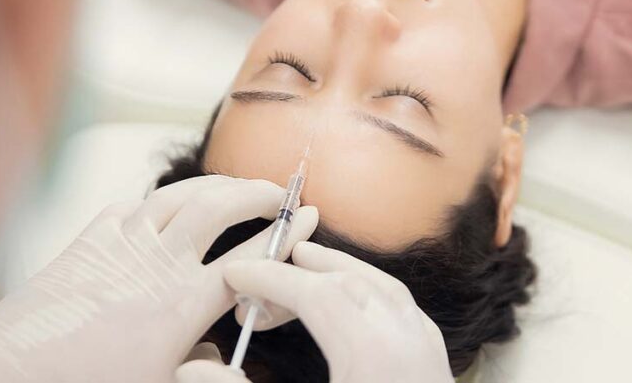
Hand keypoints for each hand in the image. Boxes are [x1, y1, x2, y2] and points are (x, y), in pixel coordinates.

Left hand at [0, 176, 317, 382]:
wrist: (6, 373)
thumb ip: (201, 374)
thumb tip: (220, 362)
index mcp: (184, 303)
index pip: (251, 256)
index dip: (286, 232)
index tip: (306, 214)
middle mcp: (159, 262)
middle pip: (220, 206)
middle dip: (254, 192)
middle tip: (275, 192)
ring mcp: (122, 243)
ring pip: (179, 196)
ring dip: (212, 185)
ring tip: (231, 188)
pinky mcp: (89, 239)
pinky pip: (131, 207)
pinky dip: (156, 203)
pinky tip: (161, 209)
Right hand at [212, 241, 453, 382]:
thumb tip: (193, 364)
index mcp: (370, 354)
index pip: (314, 294)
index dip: (270, 278)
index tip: (236, 275)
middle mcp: (406, 343)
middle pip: (352, 282)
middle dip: (305, 268)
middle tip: (267, 266)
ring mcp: (428, 353)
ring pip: (386, 291)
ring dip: (340, 274)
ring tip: (307, 272)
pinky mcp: (437, 365)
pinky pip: (405, 312)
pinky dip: (373, 295)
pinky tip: (352, 308)